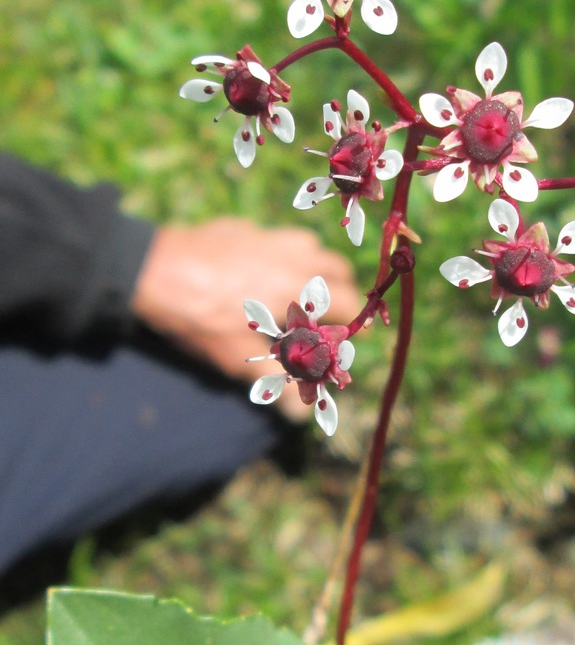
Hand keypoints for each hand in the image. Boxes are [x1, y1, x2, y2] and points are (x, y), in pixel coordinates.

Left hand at [131, 218, 357, 419]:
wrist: (151, 269)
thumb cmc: (199, 317)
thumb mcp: (237, 357)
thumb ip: (276, 382)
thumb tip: (301, 416)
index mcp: (299, 288)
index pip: (347, 302)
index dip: (353, 323)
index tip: (352, 337)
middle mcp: (292, 256)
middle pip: (335, 268)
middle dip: (340, 290)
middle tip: (330, 313)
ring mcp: (267, 236)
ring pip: (308, 245)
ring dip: (314, 265)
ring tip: (301, 287)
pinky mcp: (242, 228)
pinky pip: (274, 237)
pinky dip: (280, 252)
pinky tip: (260, 269)